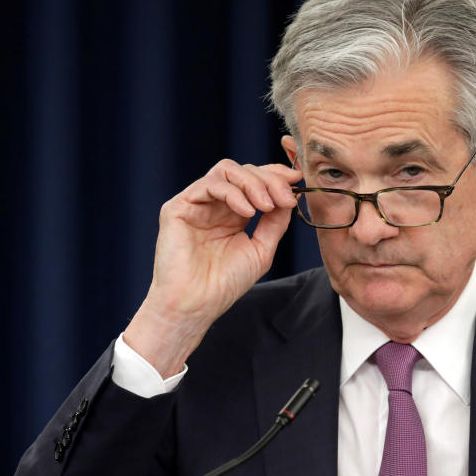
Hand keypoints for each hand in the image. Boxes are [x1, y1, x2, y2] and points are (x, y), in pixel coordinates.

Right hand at [124, 159, 301, 376]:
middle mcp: (214, 205)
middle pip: (243, 171)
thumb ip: (275, 222)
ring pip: (226, 171)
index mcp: (233, 213)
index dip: (276, 174)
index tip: (297, 180)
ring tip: (267, 206)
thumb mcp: (261, 249)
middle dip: (269, 180)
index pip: (254, 180)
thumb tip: (289, 196)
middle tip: (285, 199)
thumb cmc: (225, 283)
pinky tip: (248, 213)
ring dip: (253, 183)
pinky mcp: (177, 207)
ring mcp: (195, 204)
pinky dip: (233, 193)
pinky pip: (208, 185)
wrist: (197, 304)